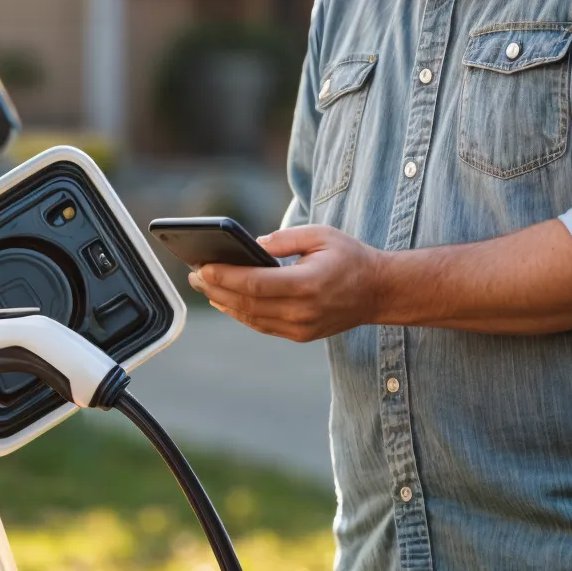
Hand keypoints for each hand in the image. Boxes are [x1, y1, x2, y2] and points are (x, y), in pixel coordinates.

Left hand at [189, 224, 388, 341]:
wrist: (379, 292)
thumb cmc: (350, 258)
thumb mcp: (321, 235)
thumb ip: (285, 239)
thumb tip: (252, 245)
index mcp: (307, 284)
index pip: (254, 284)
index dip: (224, 277)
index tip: (201, 267)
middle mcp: (302, 311)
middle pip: (247, 303)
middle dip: (216, 289)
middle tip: (193, 275)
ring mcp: (301, 328)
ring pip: (251, 318)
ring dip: (224, 303)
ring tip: (204, 287)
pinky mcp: (300, 335)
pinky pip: (263, 325)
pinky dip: (241, 314)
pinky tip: (226, 301)